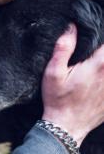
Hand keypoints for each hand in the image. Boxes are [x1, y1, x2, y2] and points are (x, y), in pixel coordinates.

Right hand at [42, 24, 103, 145]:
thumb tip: (70, 27)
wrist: (66, 127)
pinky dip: (103, 74)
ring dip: (103, 61)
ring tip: (90, 64)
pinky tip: (93, 76)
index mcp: (97, 66)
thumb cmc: (58, 99)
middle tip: (91, 49)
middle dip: (101, 49)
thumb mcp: (54, 73)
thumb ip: (63, 48)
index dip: (100, 35)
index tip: (93, 33)